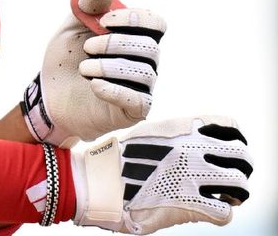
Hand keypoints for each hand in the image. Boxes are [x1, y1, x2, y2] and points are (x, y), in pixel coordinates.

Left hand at [22, 0, 164, 146]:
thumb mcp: (71, 28)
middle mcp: (144, 62)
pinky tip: (94, 85)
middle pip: (150, 47)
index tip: (104, 20)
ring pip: (145, 73)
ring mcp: (141, 87)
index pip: (156, 23)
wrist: (48, 96)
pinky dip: (116, 90)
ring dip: (109, 67)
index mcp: (133, 37)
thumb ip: (88, 6)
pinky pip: (140, 101)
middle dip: (115, 43)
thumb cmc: (66, 60)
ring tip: (84, 68)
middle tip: (88, 47)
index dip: (135, 19)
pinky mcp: (133, 112)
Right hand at [72, 116, 252, 233]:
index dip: (233, 141)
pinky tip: (208, 211)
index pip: (230, 128)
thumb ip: (174, 136)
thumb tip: (193, 142)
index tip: (224, 152)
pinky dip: (221, 213)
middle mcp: (192, 149)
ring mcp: (191, 176)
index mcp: (182, 128)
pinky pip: (224, 212)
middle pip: (242, 156)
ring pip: (240, 184)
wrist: (98, 182)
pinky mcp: (188, 204)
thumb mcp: (148, 134)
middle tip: (228, 180)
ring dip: (235, 193)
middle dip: (240, 169)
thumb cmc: (119, 160)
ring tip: (224, 197)